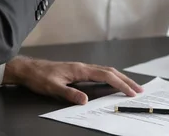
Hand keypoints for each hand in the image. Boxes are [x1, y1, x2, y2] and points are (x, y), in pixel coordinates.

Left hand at [2, 56, 142, 104]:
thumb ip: (69, 94)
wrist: (29, 69)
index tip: (131, 93)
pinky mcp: (78, 71)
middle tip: (139, 89)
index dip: (120, 84)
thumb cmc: (40, 77)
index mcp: (80, 70)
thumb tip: (85, 100)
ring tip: (131, 86)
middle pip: (110, 71)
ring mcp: (81, 68)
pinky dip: (110, 78)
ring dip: (119, 78)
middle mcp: (83, 67)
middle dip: (126, 80)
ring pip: (106, 71)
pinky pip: (99, 73)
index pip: (106, 76)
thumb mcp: (53, 88)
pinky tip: (112, 82)